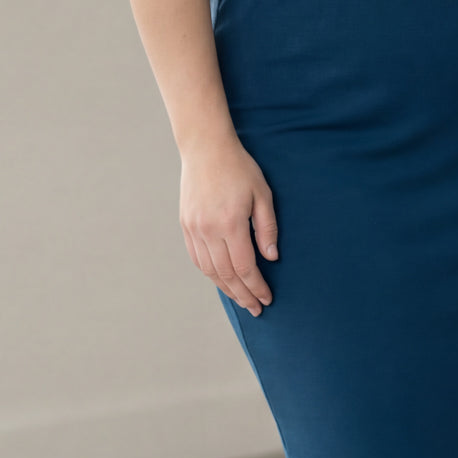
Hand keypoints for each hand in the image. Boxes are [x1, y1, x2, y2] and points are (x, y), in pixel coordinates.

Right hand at [179, 135, 278, 316]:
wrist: (205, 149)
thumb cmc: (239, 168)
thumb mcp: (262, 194)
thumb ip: (267, 228)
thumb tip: (271, 258)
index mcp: (230, 223)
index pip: (244, 267)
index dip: (256, 286)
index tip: (267, 298)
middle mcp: (208, 230)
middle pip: (226, 274)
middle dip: (243, 294)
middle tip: (256, 308)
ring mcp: (194, 229)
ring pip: (209, 270)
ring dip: (226, 288)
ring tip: (240, 299)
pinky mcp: (186, 225)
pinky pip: (197, 258)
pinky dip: (210, 274)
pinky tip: (221, 281)